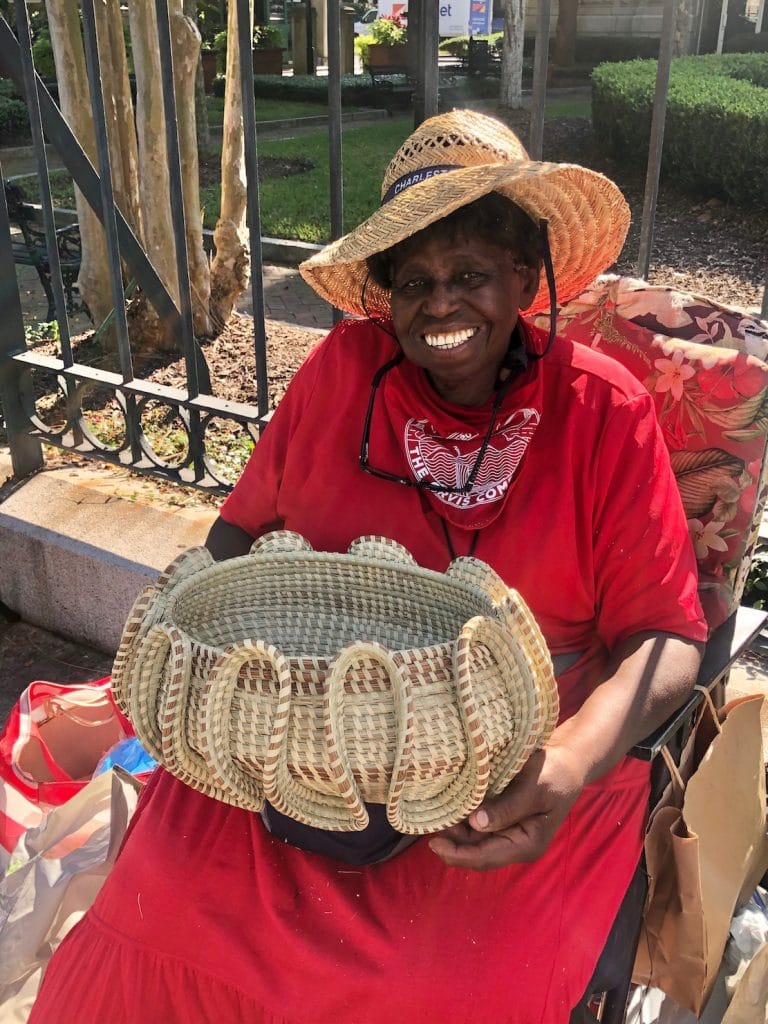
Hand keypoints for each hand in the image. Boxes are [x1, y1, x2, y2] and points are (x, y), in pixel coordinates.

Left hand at [427, 742, 586, 870]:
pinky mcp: (505, 821)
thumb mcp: (533, 788)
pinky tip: (450, 809)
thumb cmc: (555, 773)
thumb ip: (506, 808)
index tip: (434, 841)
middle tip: (429, 823)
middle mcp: (517, 845)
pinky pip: (479, 828)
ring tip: (435, 815)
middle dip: (453, 843)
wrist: (568, 760)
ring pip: (476, 841)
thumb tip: (475, 824)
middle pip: (477, 853)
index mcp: (527, 844)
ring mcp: (511, 835)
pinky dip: (463, 821)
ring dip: (455, 832)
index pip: (485, 857)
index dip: (458, 853)